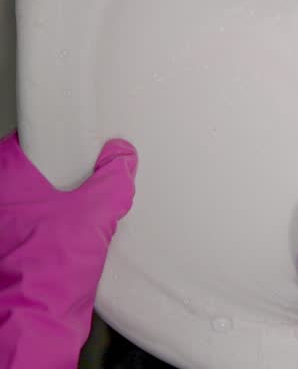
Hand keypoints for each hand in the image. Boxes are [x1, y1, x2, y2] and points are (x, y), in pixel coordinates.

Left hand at [0, 131, 137, 367]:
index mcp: (6, 179)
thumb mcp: (96, 215)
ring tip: (88, 212)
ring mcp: (4, 228)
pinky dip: (58, 228)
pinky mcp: (13, 251)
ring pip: (37, 201)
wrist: (36, 321)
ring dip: (61, 203)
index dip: (60, 141)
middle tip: (90, 179)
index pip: (30, 140)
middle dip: (64, 175)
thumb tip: (121, 161)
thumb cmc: (46, 271)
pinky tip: (79, 238)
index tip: (83, 144)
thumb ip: (113, 182)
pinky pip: (39, 227)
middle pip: (35, 170)